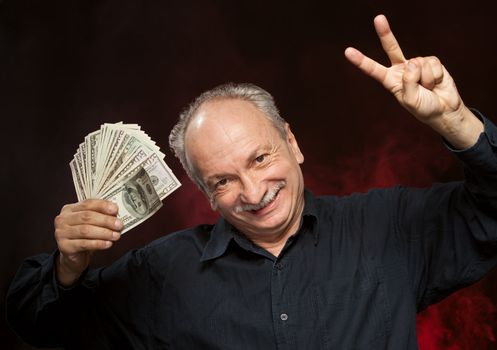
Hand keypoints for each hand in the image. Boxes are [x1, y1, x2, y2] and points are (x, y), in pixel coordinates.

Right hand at [54, 199, 122, 285]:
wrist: (73, 257)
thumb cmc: (84, 237)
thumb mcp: (91, 224)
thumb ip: (100, 216)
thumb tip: (116, 214)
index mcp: (70, 209)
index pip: (87, 203)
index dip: (102, 206)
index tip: (115, 210)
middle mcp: (63, 219)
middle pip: (87, 217)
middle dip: (106, 220)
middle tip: (119, 225)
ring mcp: (61, 233)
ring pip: (86, 230)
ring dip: (104, 233)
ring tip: (116, 235)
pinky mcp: (64, 246)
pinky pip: (84, 244)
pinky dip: (98, 243)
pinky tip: (108, 244)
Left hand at [345, 14, 482, 147]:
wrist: (444, 109)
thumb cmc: (423, 108)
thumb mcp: (410, 100)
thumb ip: (408, 82)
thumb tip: (412, 62)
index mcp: (390, 80)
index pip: (373, 69)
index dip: (361, 61)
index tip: (348, 52)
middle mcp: (401, 69)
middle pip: (392, 48)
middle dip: (385, 33)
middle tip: (378, 18)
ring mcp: (416, 63)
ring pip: (417, 64)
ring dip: (425, 80)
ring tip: (428, 88)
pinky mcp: (431, 61)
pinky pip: (431, 64)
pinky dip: (434, 76)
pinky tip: (435, 82)